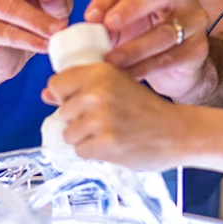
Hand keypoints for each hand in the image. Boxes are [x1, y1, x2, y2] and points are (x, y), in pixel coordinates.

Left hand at [43, 63, 188, 170]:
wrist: (177, 131)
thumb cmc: (147, 108)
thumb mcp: (119, 84)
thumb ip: (84, 87)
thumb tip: (45, 95)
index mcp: (100, 71)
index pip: (57, 84)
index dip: (65, 96)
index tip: (80, 101)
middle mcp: (97, 92)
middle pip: (62, 113)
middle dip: (79, 120)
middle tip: (105, 120)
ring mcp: (101, 119)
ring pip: (69, 134)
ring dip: (85, 138)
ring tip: (109, 132)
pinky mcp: (105, 144)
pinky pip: (81, 151)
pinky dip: (94, 152)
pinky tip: (112, 144)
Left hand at [85, 0, 211, 102]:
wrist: (177, 68)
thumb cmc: (145, 38)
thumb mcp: (124, 26)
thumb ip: (107, 25)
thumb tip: (87, 31)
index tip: (90, 16)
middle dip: (131, 6)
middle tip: (108, 26)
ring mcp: (194, 21)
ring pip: (166, 31)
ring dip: (134, 47)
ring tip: (111, 61)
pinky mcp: (199, 49)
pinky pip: (173, 57)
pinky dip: (147, 67)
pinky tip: (130, 76)